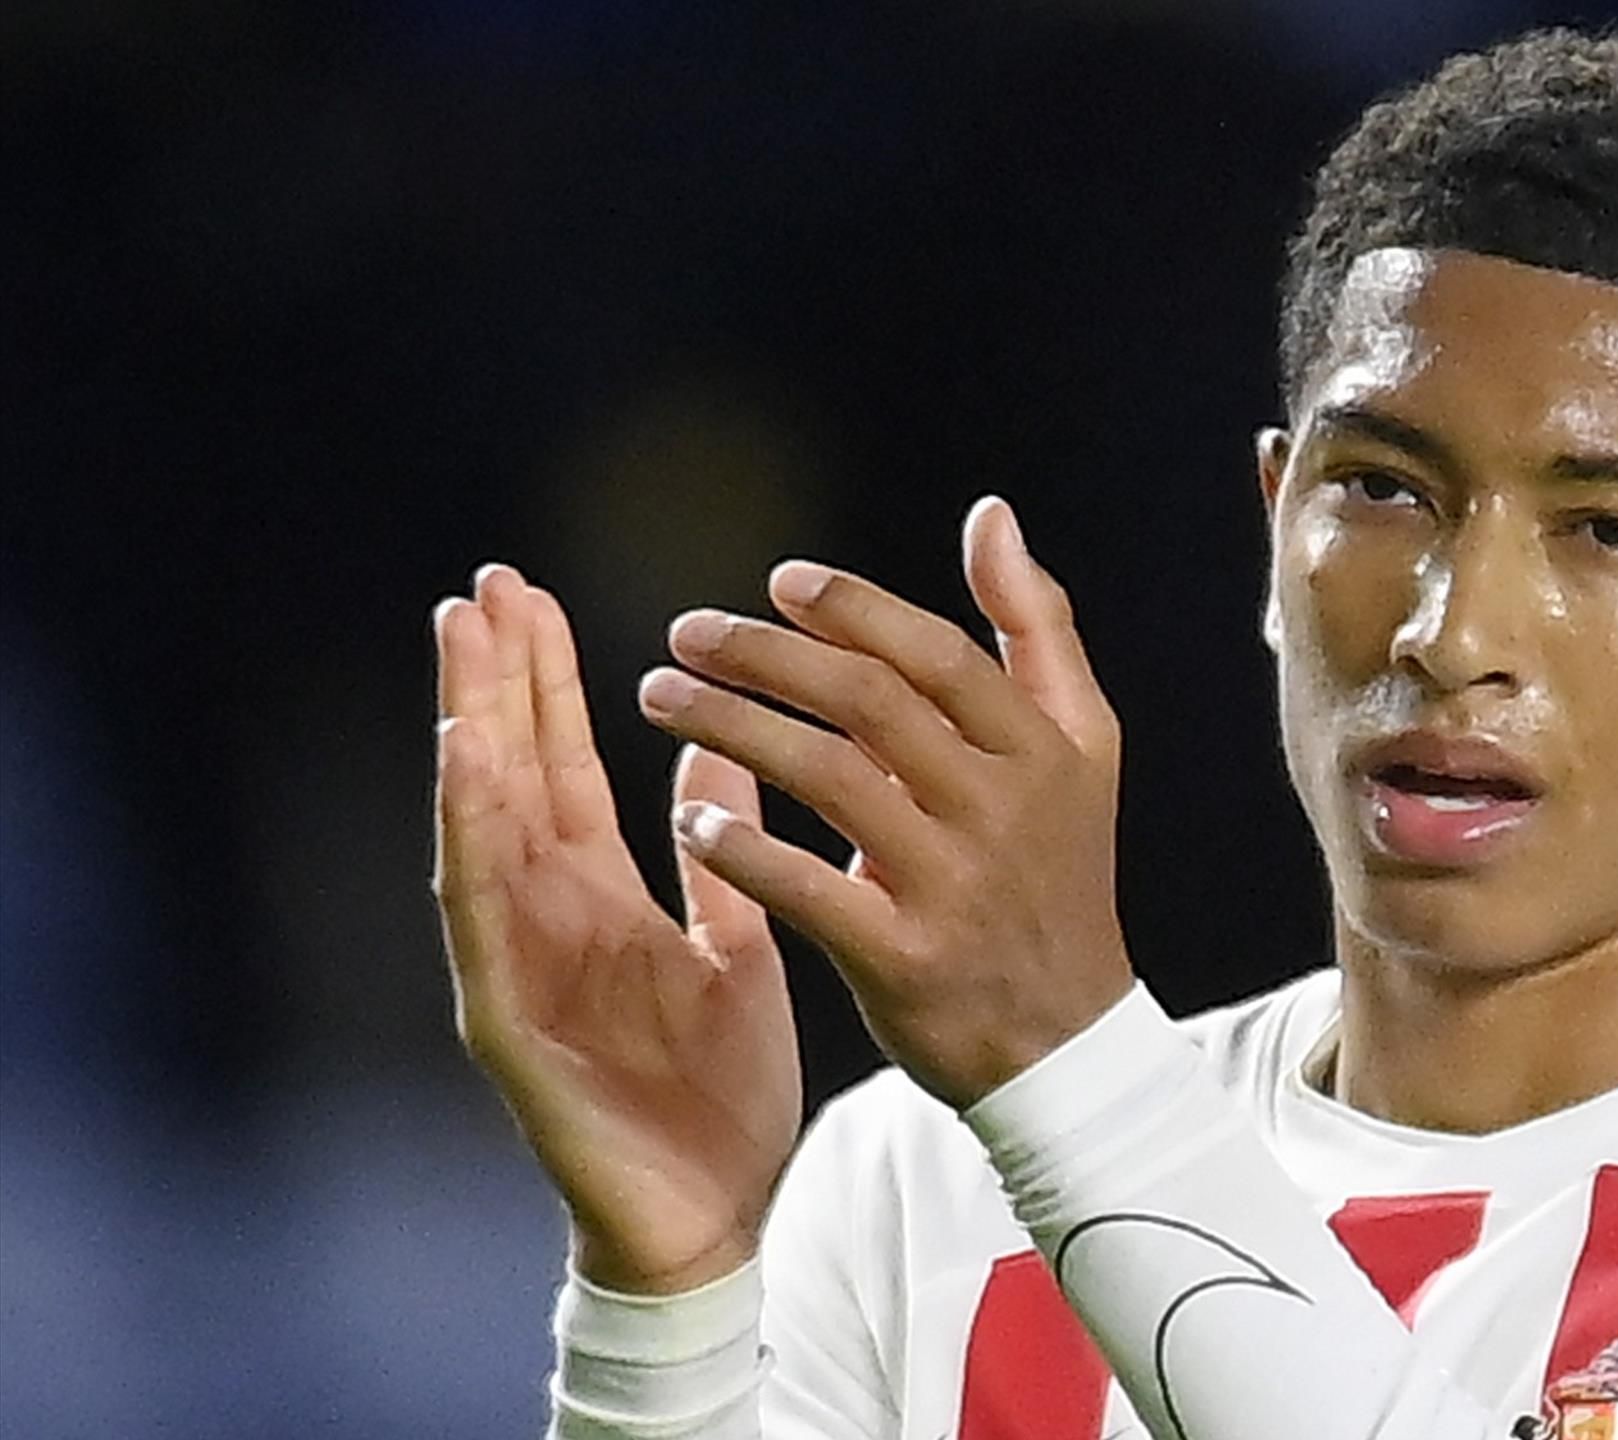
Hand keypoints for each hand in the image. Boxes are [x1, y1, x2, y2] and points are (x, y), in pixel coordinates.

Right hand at [433, 565, 802, 1294]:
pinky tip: (467, 767)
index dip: (543, 684)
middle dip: (494, 683)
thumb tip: (715, 749)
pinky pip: (481, 918)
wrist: (718, 1215)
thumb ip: (718, 853)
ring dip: (470, 737)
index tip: (526, 593)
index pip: (558, 768)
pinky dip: (470, 837)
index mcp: (599, 900)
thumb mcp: (734, 946)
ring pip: (481, 832)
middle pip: (509, 779)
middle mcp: (545, 922)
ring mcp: (517, 970)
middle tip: (482, 583)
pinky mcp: (508, 1025)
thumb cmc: (719, 1092)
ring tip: (463, 648)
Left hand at [636, 497, 1132, 1108]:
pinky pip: (805, 889)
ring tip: (660, 697)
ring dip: (732, 726)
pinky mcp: (904, 959)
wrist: (1065, 1040)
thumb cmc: (1057, 874)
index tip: (779, 584)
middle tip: (686, 633)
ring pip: (827, 777)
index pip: (935, 655)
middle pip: (869, 703)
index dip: (854, 610)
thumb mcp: (1081, 746)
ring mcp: (953, 885)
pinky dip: (740, 848)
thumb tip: (991, 515)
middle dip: (766, 656)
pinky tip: (686, 816)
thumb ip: (1035, 627)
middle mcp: (1000, 808)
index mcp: (1042, 750)